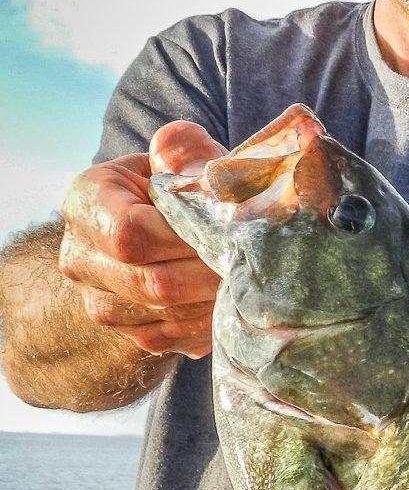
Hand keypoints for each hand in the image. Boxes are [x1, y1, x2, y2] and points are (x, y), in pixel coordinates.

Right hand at [59, 123, 222, 358]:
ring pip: (166, 316)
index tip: (219, 229)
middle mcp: (80, 257)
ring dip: (213, 300)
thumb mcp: (182, 159)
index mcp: (86, 202)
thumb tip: (178, 151)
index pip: (129, 233)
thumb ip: (183, 151)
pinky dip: (209, 321)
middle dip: (208, 272)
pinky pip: (173, 338)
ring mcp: (101, 302)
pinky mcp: (130, 334)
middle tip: (248, 262)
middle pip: (151, 283)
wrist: (168, 229)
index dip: (182, 237)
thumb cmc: (180, 187)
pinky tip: (229, 300)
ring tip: (243, 279)